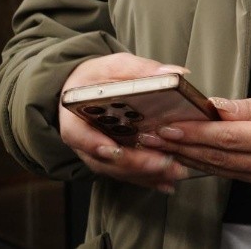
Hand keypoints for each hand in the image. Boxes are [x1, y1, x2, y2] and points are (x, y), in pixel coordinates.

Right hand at [59, 52, 191, 193]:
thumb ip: (141, 69)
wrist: (87, 88)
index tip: (115, 149)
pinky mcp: (112, 161)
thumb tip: (175, 73)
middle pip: (103, 159)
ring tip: (173, 173)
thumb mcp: (116, 66)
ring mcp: (97, 154)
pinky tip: (167, 183)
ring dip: (145, 175)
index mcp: (75, 115)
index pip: (78, 134)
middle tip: (163, 163)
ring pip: (117, 170)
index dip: (94, 144)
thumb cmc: (99, 77)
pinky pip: (127, 174)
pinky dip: (147, 179)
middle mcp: (84, 140)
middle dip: (134, 163)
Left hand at [139, 86, 250, 186]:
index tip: (170, 126)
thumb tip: (213, 107)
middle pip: (219, 156)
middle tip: (154, 137)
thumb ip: (244, 107)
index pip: (229, 137)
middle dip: (182, 146)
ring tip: (161, 145)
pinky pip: (227, 172)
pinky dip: (203, 162)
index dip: (196, 133)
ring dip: (187, 156)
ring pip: (219, 167)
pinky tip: (184, 154)